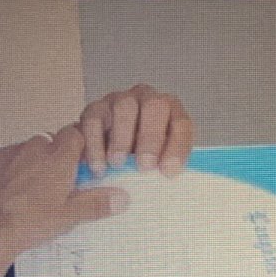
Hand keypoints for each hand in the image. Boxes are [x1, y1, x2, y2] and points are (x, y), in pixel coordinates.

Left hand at [0, 126, 126, 264]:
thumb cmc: (27, 221)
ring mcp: (4, 155)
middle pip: (48, 143)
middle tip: (58, 184)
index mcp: (55, 158)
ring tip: (31, 194)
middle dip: (54, 158)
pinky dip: (6, 175)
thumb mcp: (70, 216)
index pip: (75, 133)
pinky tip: (9, 195)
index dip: (80, 146)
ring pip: (23, 153)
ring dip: (29, 166)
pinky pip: (0, 164)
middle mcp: (30, 149)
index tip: (83, 161)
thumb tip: (119, 198)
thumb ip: (97, 203)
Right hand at [78, 84, 193, 176]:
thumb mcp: (161, 164)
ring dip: (122, 139)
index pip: (181, 123)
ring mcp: (120, 100)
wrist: (112, 157)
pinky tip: (99, 166)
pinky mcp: (94, 109)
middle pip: (154, 106)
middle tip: (145, 166)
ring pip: (124, 107)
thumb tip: (168, 178)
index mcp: (172, 112)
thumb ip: (167, 167)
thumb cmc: (145, 162)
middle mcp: (147, 98)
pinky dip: (96, 144)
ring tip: (118, 165)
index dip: (177, 147)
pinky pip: (94, 120)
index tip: (168, 172)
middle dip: (151, 138)